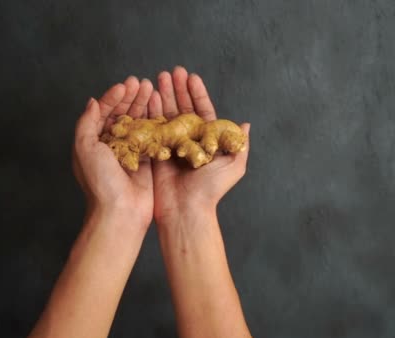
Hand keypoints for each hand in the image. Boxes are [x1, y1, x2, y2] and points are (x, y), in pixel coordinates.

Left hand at [73, 76, 153, 230]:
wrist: (121, 210)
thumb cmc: (100, 182)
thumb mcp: (85, 148)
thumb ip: (86, 123)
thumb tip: (93, 101)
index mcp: (94, 141)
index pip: (103, 112)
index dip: (113, 97)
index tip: (125, 85)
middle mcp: (112, 144)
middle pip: (122, 113)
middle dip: (130, 97)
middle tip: (141, 82)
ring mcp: (130, 151)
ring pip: (137, 121)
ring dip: (143, 104)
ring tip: (151, 88)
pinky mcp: (146, 159)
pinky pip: (151, 135)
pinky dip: (155, 120)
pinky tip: (160, 107)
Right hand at [148, 66, 249, 224]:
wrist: (187, 209)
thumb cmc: (211, 190)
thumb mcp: (234, 166)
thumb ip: (239, 144)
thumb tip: (246, 124)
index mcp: (207, 141)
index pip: (202, 111)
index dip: (197, 93)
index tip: (191, 77)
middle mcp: (188, 140)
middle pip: (182, 108)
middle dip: (177, 89)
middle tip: (172, 71)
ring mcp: (170, 145)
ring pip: (166, 114)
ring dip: (162, 96)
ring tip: (157, 78)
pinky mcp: (155, 152)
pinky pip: (152, 128)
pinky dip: (150, 111)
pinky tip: (147, 96)